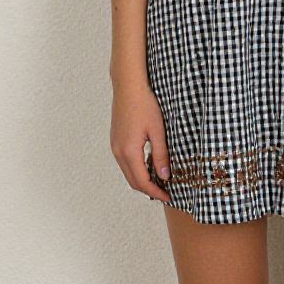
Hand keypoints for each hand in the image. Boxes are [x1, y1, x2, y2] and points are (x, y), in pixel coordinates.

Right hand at [110, 79, 172, 204]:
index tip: (168, 196)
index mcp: (129, 152)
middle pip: (133, 181)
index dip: (155, 192)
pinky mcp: (116, 140)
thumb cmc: (144, 105)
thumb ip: (160, 154)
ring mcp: (115, 146)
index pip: (142, 182)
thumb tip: (164, 175)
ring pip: (128, 172)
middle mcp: (118, 152)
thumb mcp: (157, 130)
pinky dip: (137, 168)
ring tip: (160, 179)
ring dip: (142, 179)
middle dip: (149, 189)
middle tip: (165, 192)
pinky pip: (125, 162)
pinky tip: (149, 163)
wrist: (128, 87)